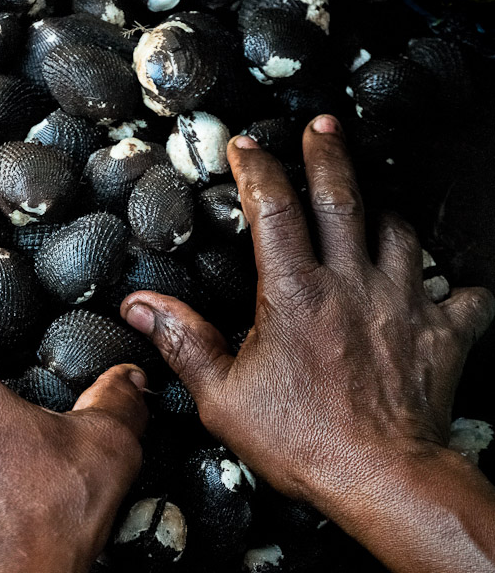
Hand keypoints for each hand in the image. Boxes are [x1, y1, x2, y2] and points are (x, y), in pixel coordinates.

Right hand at [121, 115, 494, 572]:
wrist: (382, 478)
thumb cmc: (300, 441)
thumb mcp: (222, 396)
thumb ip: (183, 341)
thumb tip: (140, 307)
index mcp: (295, 292)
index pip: (273, 208)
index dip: (258, 169)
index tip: (246, 146)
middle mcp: (351, 284)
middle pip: (343, 196)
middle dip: (329, 153)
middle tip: (323, 125)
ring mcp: (402, 303)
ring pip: (401, 231)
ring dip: (383, 211)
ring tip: (371, 204)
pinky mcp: (441, 332)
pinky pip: (463, 294)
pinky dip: (454, 286)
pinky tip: (443, 287)